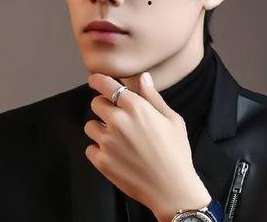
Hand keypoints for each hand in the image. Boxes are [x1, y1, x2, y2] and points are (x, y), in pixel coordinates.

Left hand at [84, 71, 210, 221]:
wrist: (172, 188)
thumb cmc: (176, 152)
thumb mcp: (172, 119)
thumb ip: (153, 97)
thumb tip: (143, 77)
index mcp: (136, 107)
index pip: (106, 85)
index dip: (98, 80)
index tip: (95, 80)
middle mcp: (117, 121)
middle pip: (95, 103)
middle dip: (104, 106)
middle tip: (116, 115)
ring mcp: (107, 142)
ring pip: (90, 126)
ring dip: (100, 128)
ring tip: (116, 138)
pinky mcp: (101, 161)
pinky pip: (90, 148)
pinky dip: (99, 149)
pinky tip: (115, 154)